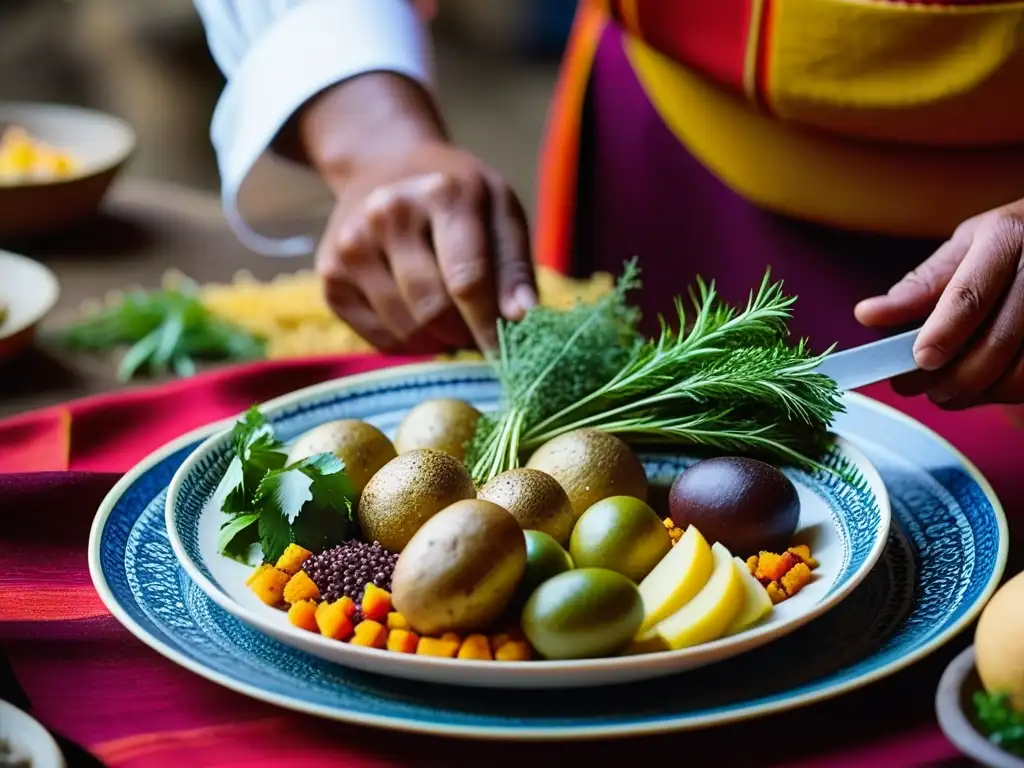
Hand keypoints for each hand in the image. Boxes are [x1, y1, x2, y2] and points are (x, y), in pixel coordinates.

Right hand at [316, 141, 534, 353]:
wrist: (386, 169)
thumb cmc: (457, 199)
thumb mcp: (500, 212)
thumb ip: (514, 265)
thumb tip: (523, 317)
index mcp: (442, 193)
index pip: (467, 280)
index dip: (489, 327)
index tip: (507, 355)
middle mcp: (387, 213)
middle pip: (433, 309)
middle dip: (463, 334)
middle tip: (477, 333)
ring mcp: (351, 244)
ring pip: (406, 329)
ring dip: (438, 341)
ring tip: (452, 322)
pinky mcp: (330, 275)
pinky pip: (379, 338)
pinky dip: (409, 343)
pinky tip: (419, 319)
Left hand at [855, 201, 1023, 407]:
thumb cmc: (1008, 244)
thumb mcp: (965, 247)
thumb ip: (921, 284)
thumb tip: (869, 315)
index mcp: (1004, 239)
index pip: (970, 296)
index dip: (942, 335)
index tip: (919, 359)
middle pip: (997, 341)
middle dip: (953, 376)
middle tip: (918, 387)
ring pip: (1020, 370)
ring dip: (978, 391)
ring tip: (946, 391)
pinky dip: (1003, 392)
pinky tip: (982, 388)